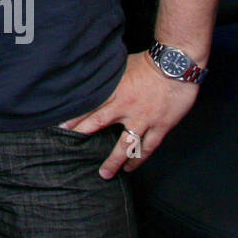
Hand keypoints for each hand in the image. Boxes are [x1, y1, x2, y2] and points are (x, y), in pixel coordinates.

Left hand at [59, 53, 200, 178]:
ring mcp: (144, 119)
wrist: (176, 66)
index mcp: (115, 92)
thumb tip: (97, 79)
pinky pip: (148, 147)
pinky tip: (131, 167)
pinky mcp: (160, 126)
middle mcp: (126, 108)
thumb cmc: (150, 63)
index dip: (75, 117)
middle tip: (71, 149)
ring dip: (114, 160)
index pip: (90, 107)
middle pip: (100, 124)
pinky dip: (139, 159)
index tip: (61, 127)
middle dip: (84, 135)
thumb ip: (111, 79)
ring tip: (105, 173)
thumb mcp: (123, 66)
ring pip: (126, 145)